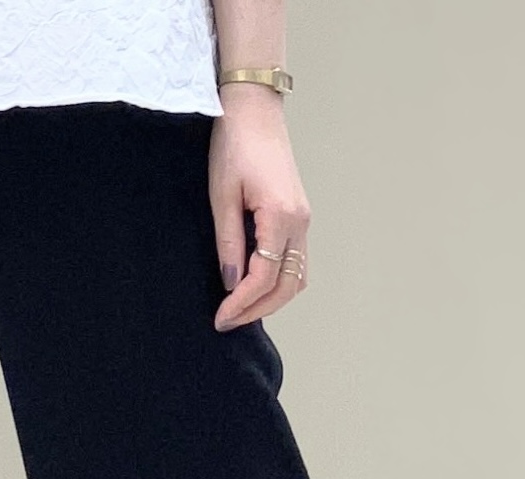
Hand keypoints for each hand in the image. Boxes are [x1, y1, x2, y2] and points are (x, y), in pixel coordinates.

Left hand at [209, 85, 309, 330]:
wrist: (254, 109)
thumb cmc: (235, 145)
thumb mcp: (221, 196)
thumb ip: (227, 243)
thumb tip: (230, 283)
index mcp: (281, 216)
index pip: (263, 277)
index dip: (241, 303)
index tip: (220, 318)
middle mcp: (300, 221)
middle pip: (287, 285)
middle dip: (258, 310)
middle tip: (228, 322)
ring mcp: (303, 219)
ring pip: (297, 277)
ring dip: (271, 299)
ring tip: (240, 310)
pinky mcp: (298, 215)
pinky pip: (295, 261)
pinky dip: (278, 282)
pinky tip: (253, 287)